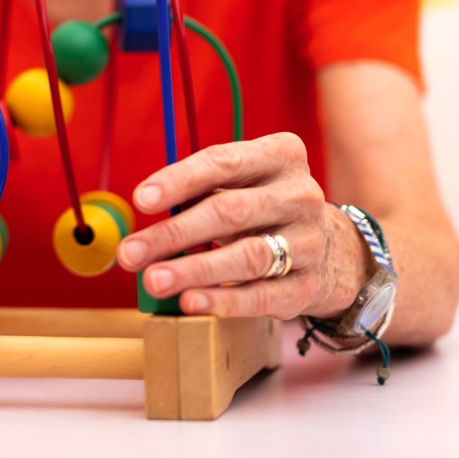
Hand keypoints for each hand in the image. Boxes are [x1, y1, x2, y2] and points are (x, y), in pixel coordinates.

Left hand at [117, 132, 352, 318]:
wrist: (327, 245)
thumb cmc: (259, 207)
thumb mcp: (237, 184)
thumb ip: (196, 192)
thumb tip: (144, 216)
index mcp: (281, 155)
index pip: (224, 162)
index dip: (179, 181)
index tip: (141, 200)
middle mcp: (301, 195)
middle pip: (230, 212)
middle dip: (174, 234)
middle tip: (131, 252)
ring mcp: (310, 241)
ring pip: (247, 256)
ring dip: (195, 270)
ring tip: (154, 280)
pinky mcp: (309, 284)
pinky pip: (264, 295)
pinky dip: (224, 301)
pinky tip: (191, 302)